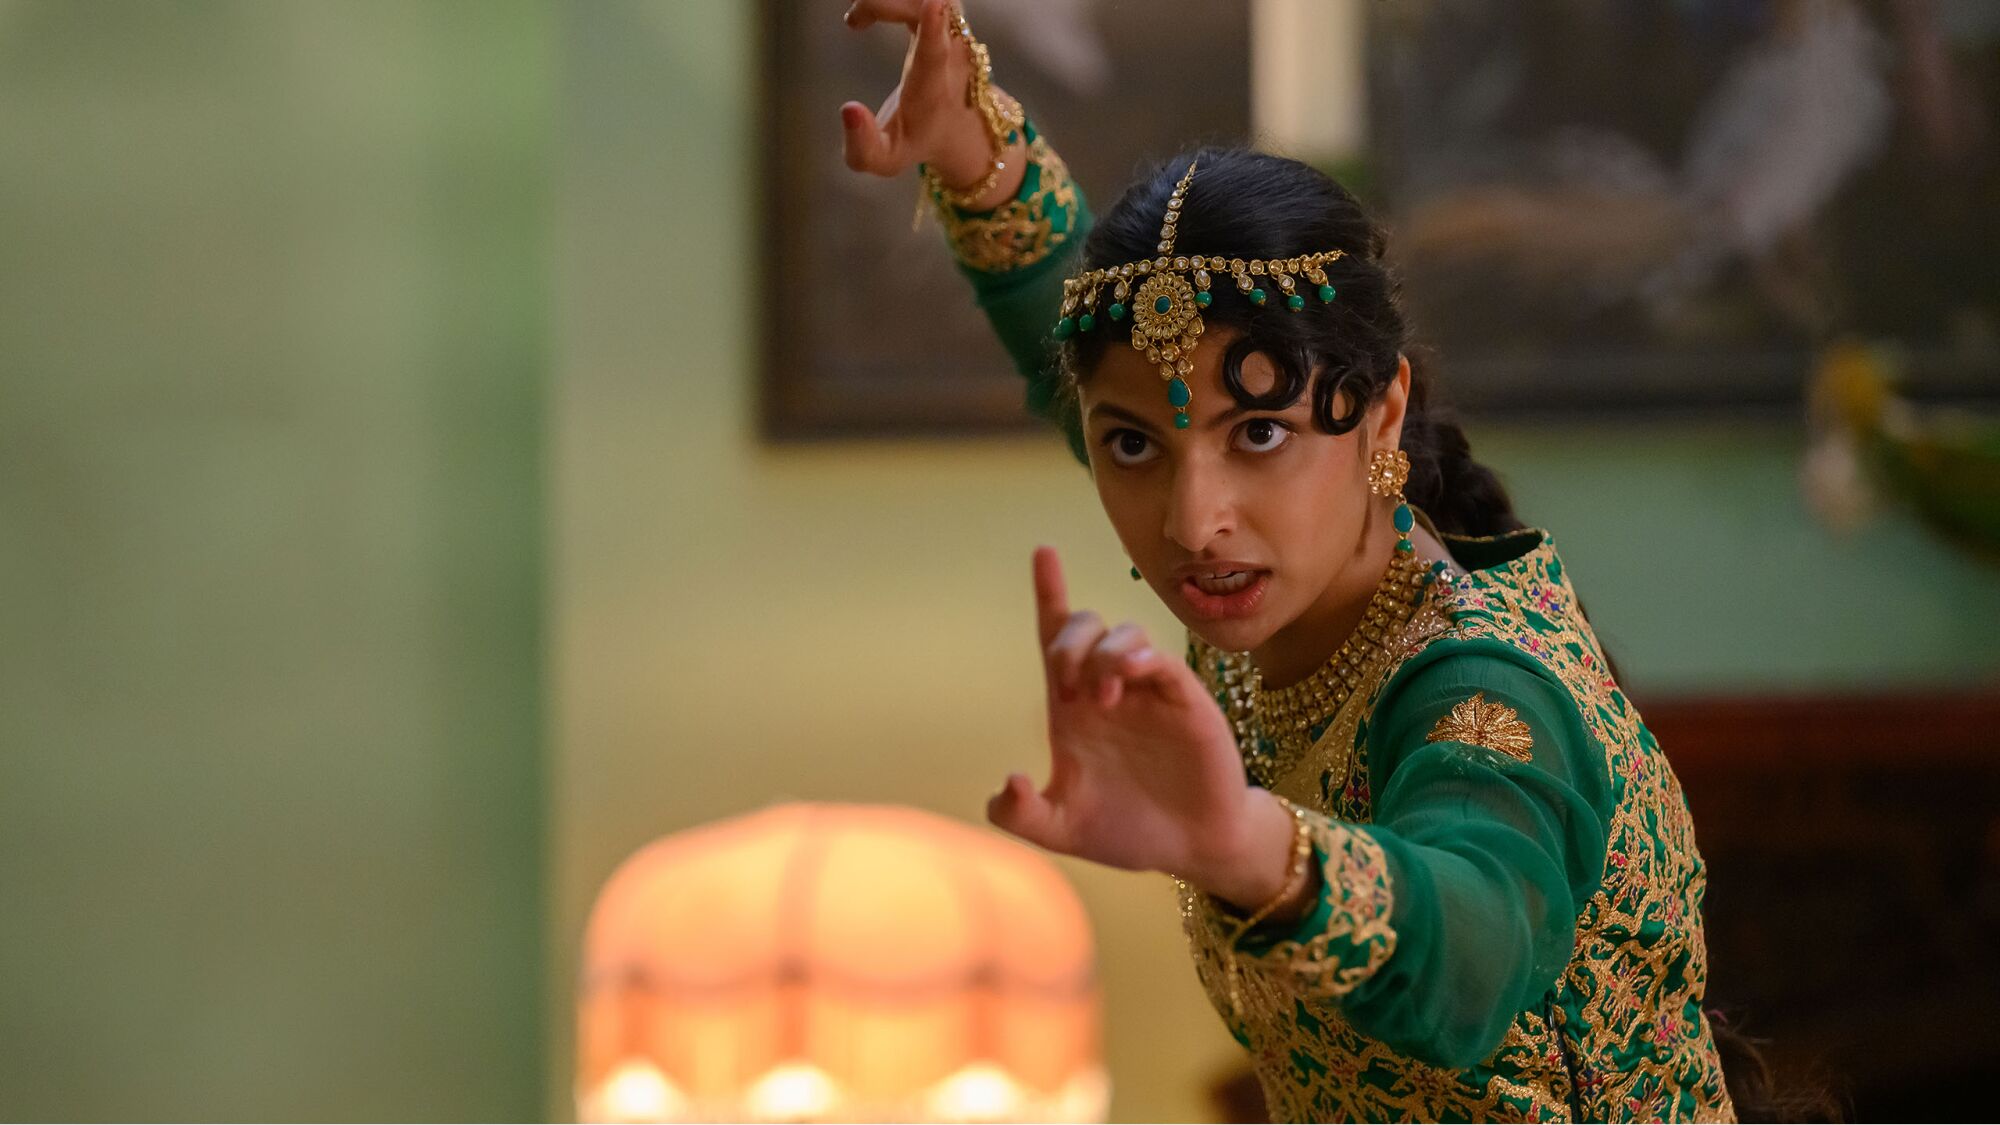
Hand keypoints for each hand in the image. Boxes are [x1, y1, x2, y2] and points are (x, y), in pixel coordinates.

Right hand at [839, 0, 1023, 200]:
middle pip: (925, 8)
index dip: (933, 27)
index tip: (933, 2)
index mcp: (933, 89)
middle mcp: (951, 53)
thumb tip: (847, 109)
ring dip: (887, 0)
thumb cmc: (916, 141)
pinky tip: (867, 12)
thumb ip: (861, 147)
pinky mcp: (949, 15)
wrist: (963, 126)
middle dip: (884, 4)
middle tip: (852, 21)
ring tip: (857, 19)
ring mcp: (954, 30)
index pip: (936, 53)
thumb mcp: (885, 160)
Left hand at [986, 547, 1263, 884]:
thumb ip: (1020, 815)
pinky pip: (1163, 660)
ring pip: (1125, 634)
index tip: (1044, 552)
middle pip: (1086, 626)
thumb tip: (1008, 781)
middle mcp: (1109, 690)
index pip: (1055, 638)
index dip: (1050, 593)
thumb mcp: (1060, 830)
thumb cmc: (1127, 830)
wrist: (1191, 849)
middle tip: (1068, 686)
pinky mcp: (1185, 703)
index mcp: (1074, 710)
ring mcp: (1148, 693)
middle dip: (1069, 638)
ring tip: (1102, 699)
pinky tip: (1131, 679)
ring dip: (1105, 654)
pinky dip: (1143, 659)